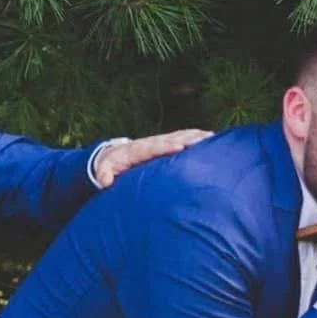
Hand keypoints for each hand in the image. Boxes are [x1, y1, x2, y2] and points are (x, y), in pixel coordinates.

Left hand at [94, 128, 213, 188]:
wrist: (111, 155)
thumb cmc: (110, 165)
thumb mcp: (103, 170)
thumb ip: (103, 175)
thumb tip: (104, 181)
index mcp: (137, 150)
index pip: (153, 148)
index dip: (165, 147)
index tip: (179, 147)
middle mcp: (150, 143)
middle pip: (171, 138)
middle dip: (187, 139)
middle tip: (205, 140)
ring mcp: (159, 141)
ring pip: (179, 136)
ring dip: (195, 136)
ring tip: (213, 137)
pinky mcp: (165, 143)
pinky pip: (181, 137)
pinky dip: (195, 137)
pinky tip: (210, 139)